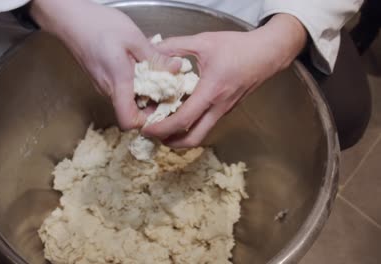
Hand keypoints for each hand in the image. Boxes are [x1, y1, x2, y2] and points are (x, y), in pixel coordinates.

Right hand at [30, 0, 180, 129]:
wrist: (69, 18)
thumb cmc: (97, 25)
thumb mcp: (133, 38)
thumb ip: (155, 57)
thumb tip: (176, 69)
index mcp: (118, 83)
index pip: (129, 121)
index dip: (146, 122)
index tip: (162, 108)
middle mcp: (108, 89)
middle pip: (131, 111)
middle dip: (151, 103)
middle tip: (167, 86)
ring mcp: (103, 85)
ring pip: (127, 99)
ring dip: (143, 91)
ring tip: (155, 72)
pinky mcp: (101, 78)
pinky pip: (120, 88)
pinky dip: (133, 82)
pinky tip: (140, 65)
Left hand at [142, 14, 306, 146]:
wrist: (268, 53)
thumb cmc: (239, 47)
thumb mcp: (204, 41)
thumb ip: (176, 46)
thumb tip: (152, 50)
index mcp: (211, 91)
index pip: (184, 120)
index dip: (162, 129)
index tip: (146, 128)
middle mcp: (219, 106)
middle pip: (193, 139)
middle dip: (170, 143)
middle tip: (153, 134)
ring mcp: (224, 110)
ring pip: (200, 134)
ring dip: (180, 136)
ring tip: (162, 126)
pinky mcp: (226, 109)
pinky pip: (206, 123)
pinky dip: (190, 125)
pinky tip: (178, 113)